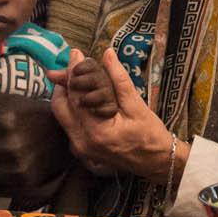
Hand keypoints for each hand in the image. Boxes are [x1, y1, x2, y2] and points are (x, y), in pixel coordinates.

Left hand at [48, 51, 183, 179]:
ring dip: (66, 95)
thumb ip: (119, 79)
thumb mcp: (137, 105)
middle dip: (64, 82)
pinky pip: (69, 125)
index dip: (73, 72)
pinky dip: (72, 108)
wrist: (157, 163)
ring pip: (62, 116)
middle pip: (60, 106)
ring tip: (75, 76)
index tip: (75, 54)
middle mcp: (82, 143)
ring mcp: (79, 149)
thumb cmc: (150, 135)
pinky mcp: (81, 151)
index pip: (76, 95)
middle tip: (71, 64)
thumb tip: (107, 54)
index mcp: (96, 131)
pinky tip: (81, 96)